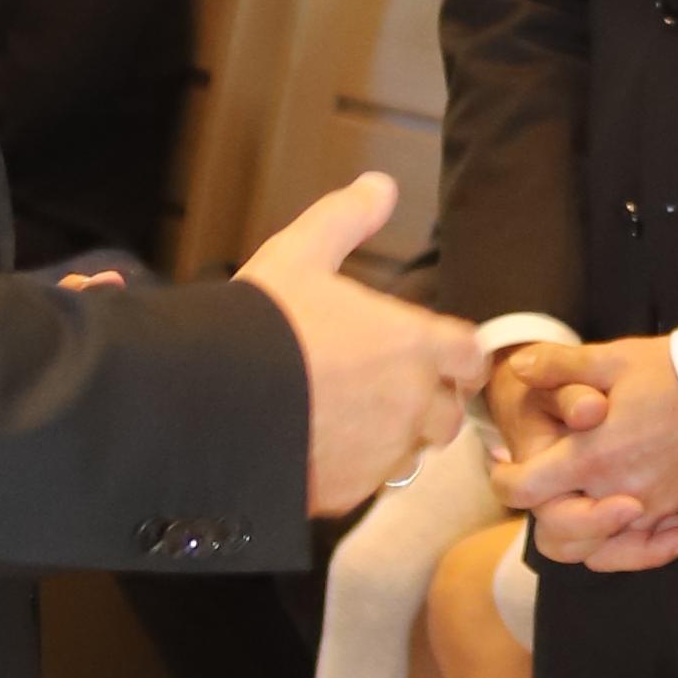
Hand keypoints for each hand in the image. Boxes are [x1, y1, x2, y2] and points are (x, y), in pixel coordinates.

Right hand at [237, 179, 479, 512]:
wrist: (207, 399)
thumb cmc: (261, 323)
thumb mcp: (301, 253)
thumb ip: (347, 218)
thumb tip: (380, 186)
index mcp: (415, 344)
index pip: (471, 356)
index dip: (456, 355)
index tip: (436, 353)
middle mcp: (412, 403)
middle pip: (449, 412)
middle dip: (428, 402)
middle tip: (387, 387)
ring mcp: (384, 453)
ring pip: (411, 453)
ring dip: (394, 438)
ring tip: (351, 418)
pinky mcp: (350, 491)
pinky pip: (370, 483)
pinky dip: (355, 468)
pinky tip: (321, 445)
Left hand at [495, 328, 677, 570]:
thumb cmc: (676, 372)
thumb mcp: (614, 358)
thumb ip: (559, 365)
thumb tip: (517, 366)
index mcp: (591, 458)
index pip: (524, 492)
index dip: (504, 480)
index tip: (504, 465)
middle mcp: (618, 495)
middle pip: (560, 537)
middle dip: (549, 516)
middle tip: (549, 487)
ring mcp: (655, 509)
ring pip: (606, 548)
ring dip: (594, 531)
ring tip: (590, 501)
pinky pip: (654, 539)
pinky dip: (646, 534)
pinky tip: (641, 508)